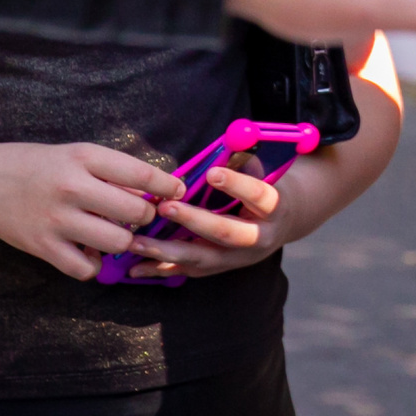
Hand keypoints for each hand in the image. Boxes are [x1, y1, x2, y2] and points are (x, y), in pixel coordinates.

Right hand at [0, 141, 185, 280]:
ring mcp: (57, 220)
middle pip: (136, 212)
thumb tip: (155, 189)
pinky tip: (88, 251)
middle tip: (138, 215)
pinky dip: (93, 265)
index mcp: (84, 157)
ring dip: (123, 241)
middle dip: (145, 216)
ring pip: (117, 242)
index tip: (177, 192)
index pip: (141, 174)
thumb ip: (111, 170)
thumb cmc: (36, 166)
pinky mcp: (43, 247)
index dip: (167, 186)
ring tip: (115, 233)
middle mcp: (72, 187)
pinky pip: (87, 269)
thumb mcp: (75, 154)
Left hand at [124, 152, 287, 279]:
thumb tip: (221, 144)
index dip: (237, 185)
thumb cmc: (265, 188)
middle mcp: (259, 238)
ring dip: (167, 251)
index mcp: (275, 208)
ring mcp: (238, 258)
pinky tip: (134, 267)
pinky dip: (160, 269)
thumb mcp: (264, 171)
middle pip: (226, 233)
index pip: (259, 196)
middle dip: (193, 221)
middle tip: (165, 207)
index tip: (212, 173)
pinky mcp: (219, 269)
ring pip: (202, 259)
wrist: (281, 224)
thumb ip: (242, 161)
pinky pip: (188, 271)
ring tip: (138, 241)